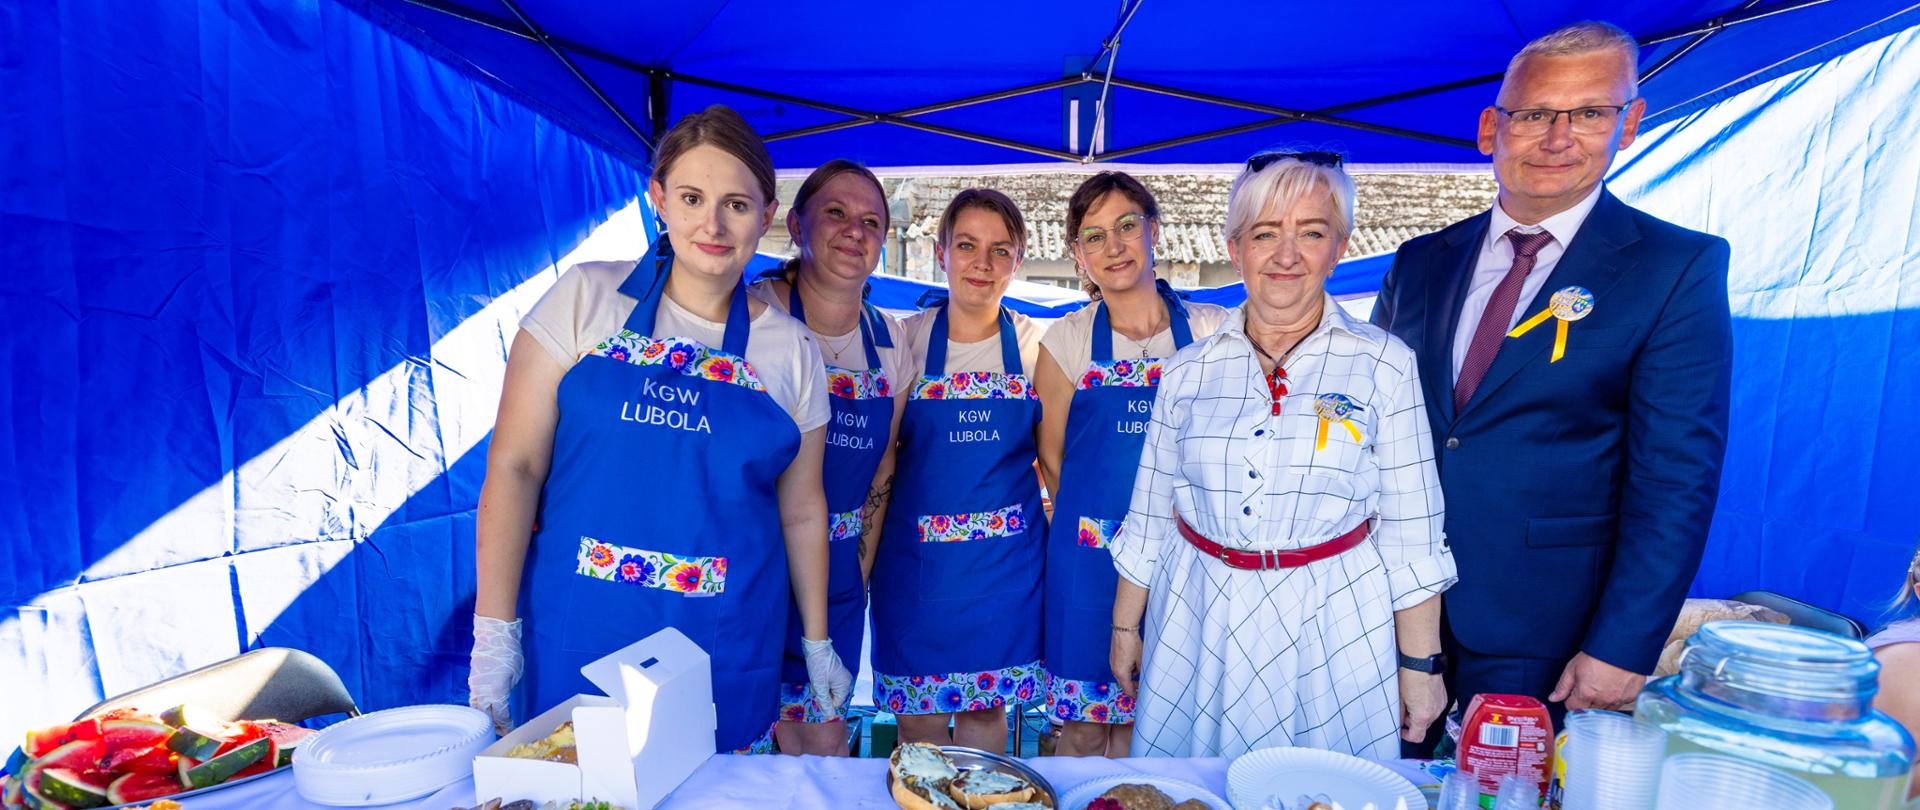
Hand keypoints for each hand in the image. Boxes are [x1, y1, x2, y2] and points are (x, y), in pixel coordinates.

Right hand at [469, 615, 523, 735]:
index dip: (505, 725)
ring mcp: (475, 685)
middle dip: (492, 724)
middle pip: (485, 715)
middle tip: (500, 730)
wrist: (494, 635)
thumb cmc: (509, 652)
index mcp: (497, 692)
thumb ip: (507, 689)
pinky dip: (480, 704)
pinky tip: (486, 706)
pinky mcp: (472, 679)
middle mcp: (483, 692)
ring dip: (484, 715)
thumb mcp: (515, 674)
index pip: (500, 716)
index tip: (510, 729)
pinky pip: (474, 697)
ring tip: (492, 721)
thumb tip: (502, 695)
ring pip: (477, 707)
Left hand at [801, 637, 852, 719]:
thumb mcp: (820, 686)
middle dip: (823, 693)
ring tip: (816, 679)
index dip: (825, 701)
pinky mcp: (835, 672)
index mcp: (845, 685)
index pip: (836, 703)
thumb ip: (825, 702)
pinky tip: (817, 676)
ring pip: (829, 690)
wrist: (816, 647)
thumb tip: (830, 716)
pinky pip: (829, 684)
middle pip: (833, 696)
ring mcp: (841, 676)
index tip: (818, 692)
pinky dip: (822, 683)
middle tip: (817, 685)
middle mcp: (846, 681)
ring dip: (821, 688)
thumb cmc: (818, 666)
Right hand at [1110, 627, 1142, 697]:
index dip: (1135, 695)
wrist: (1123, 630)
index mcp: (1121, 673)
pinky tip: (1134, 662)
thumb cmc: (1133, 644)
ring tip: (1140, 669)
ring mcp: (1112, 663)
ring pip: (1122, 676)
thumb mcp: (1141, 660)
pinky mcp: (1113, 658)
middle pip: (1124, 684)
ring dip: (1130, 676)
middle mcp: (1114, 670)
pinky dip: (1127, 669)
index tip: (1141, 697)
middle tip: (1143, 685)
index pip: (1128, 690)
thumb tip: (1142, 678)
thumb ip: (1141, 672)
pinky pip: (1120, 668)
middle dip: (1133, 686)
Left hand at [1397, 668, 1446, 742]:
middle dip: (1413, 723)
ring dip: (1420, 714)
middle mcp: (1435, 714)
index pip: (1417, 737)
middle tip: (1403, 711)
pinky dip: (1427, 707)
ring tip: (1411, 701)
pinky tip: (1420, 696)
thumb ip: (1400, 714)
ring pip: (1429, 717)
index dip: (1407, 736)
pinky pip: (1435, 708)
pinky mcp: (1444, 698)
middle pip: (1423, 727)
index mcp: (1423, 716)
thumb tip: (1399, 721)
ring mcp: (1441, 706)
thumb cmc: (1409, 678)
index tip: (1401, 730)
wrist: (1423, 662)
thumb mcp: (1400, 699)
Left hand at [1550, 651, 1646, 710]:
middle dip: (1585, 702)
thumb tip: (1554, 698)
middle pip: (1588, 711)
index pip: (1573, 708)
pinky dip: (1615, 698)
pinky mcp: (1631, 697)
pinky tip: (1614, 686)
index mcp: (1586, 694)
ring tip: (1601, 685)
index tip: (1573, 692)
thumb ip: (1563, 686)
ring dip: (1600, 702)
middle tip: (1588, 686)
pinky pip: (1620, 704)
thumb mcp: (1573, 667)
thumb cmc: (1598, 654)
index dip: (1570, 699)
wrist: (1622, 645)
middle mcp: (1603, 700)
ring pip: (1605, 710)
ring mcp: (1618, 700)